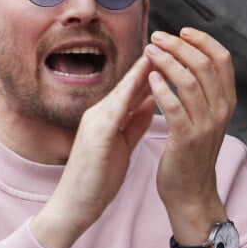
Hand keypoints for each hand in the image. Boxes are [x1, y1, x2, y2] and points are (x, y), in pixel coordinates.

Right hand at [31, 56, 155, 247]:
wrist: (73, 206)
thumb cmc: (96, 180)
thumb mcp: (121, 146)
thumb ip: (134, 123)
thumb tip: (151, 101)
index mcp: (107, 118)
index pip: (133, 89)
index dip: (152, 70)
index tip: (173, 55)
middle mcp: (99, 114)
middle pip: (128, 83)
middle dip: (149, 63)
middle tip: (170, 42)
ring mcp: (95, 123)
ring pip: (122, 91)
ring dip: (140, 71)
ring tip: (159, 52)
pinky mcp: (95, 136)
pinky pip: (115, 111)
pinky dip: (129, 95)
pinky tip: (142, 84)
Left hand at [144, 28, 235, 237]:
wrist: (191, 191)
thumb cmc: (191, 152)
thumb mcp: (205, 117)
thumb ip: (202, 90)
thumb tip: (186, 56)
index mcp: (227, 101)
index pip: (222, 58)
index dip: (202, 40)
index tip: (181, 31)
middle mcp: (222, 110)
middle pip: (204, 64)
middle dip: (178, 45)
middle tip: (157, 37)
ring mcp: (206, 125)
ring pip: (189, 81)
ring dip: (166, 61)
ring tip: (149, 52)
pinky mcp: (187, 138)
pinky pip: (174, 106)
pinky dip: (160, 88)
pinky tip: (149, 78)